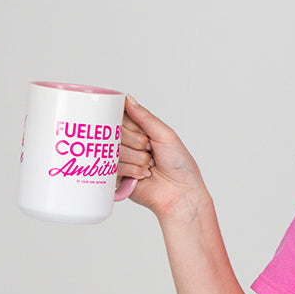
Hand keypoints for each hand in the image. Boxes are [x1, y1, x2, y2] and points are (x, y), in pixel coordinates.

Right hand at [117, 96, 208, 222]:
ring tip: (150, 166)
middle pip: (115, 132)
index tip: (140, 130)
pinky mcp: (117, 177)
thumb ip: (145, 117)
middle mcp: (128, 144)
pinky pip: (113, 167)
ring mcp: (122, 160)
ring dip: (136, 158)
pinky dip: (131, 170)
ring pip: (114, 150)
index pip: (120, 117)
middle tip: (150, 150)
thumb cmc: (180, 165)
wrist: (181, 194)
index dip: (128, 123)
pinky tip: (143, 175)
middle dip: (136, 142)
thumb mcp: (166, 135)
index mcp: (140, 131)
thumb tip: (127, 99)